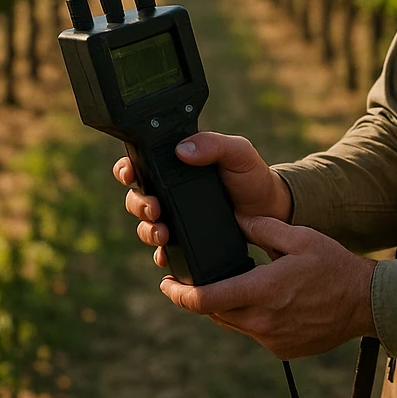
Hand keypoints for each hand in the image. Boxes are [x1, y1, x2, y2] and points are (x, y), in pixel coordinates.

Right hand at [113, 131, 292, 265]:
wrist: (269, 210)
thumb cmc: (251, 177)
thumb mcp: (237, 152)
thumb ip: (213, 143)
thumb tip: (182, 150)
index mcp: (176, 165)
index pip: (140, 164)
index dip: (126, 169)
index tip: (129, 174)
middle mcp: (170, 191)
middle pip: (137, 198)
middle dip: (138, 204)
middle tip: (154, 209)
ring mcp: (176, 217)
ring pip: (145, 225)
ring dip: (146, 230)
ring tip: (162, 233)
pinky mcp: (185, 241)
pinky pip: (163, 250)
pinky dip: (160, 253)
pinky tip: (165, 253)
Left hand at [160, 214, 377, 358]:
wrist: (365, 303)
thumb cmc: (332, 266)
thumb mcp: (297, 237)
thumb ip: (261, 227)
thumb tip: (233, 219)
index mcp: (262, 291)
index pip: (205, 300)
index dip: (179, 294)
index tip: (166, 284)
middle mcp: (262, 321)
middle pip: (214, 313)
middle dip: (197, 298)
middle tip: (185, 281)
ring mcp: (271, 339)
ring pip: (231, 324)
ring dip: (222, 307)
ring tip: (221, 286)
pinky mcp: (281, 349)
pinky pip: (252, 333)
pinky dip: (247, 318)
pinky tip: (255, 301)